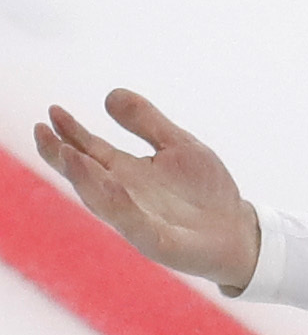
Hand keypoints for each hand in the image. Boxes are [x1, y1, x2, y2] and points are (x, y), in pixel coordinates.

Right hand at [33, 91, 261, 293]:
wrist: (238, 231)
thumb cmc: (205, 191)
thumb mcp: (178, 145)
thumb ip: (146, 122)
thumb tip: (111, 94)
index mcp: (126, 172)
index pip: (90, 150)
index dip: (70, 132)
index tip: (53, 111)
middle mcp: (124, 195)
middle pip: (84, 174)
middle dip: (62, 155)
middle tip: (42, 132)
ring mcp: (137, 219)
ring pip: (102, 199)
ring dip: (84, 178)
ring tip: (67, 155)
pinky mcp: (156, 240)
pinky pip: (133, 222)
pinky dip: (119, 205)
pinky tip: (110, 185)